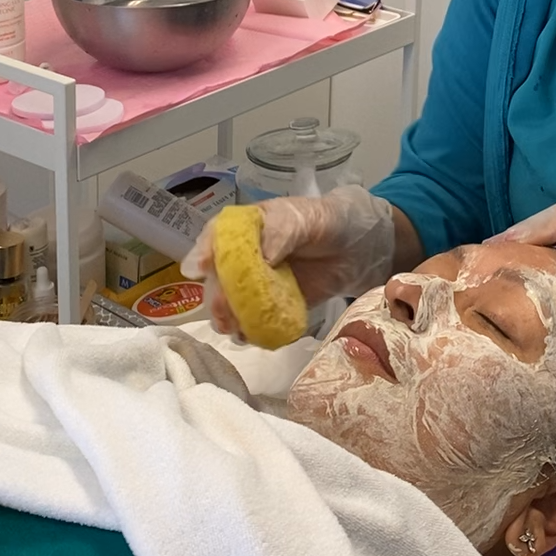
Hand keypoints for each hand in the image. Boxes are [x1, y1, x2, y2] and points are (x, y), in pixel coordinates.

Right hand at [181, 185, 394, 337]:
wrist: (356, 246)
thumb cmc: (326, 222)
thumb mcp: (305, 218)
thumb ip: (282, 233)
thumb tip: (263, 258)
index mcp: (246, 228)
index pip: (215, 238)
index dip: (203, 252)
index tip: (199, 270)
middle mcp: (243, 258)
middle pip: (217, 278)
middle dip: (216, 296)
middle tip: (224, 310)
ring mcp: (256, 285)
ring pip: (231, 304)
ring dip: (229, 319)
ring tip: (238, 329)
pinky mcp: (273, 307)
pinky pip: (255, 323)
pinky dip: (254, 332)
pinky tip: (257, 337)